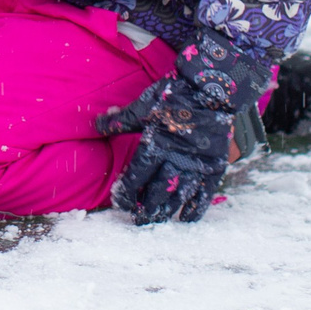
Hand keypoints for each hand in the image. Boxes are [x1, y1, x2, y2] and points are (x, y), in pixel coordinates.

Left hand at [96, 76, 258, 224]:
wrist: (213, 89)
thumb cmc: (174, 95)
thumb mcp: (143, 106)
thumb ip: (120, 120)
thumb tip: (95, 124)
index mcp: (155, 144)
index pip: (136, 177)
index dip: (126, 193)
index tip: (119, 202)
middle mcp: (176, 159)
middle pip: (156, 192)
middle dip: (144, 208)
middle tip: (136, 218)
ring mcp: (197, 165)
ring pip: (178, 197)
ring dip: (165, 211)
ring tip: (155, 220)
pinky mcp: (215, 167)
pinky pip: (204, 194)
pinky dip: (195, 209)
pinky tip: (184, 219)